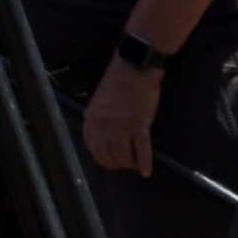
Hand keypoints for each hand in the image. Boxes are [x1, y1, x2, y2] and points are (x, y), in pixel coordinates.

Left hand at [83, 56, 162, 173]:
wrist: (134, 67)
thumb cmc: (119, 83)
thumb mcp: (100, 102)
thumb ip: (100, 121)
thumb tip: (107, 140)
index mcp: (91, 119)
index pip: (93, 149)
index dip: (104, 159)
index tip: (112, 160)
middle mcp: (104, 125)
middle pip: (107, 156)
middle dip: (117, 164)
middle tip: (126, 163)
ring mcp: (122, 126)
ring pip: (124, 156)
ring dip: (130, 164)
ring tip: (136, 163)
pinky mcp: (139, 125)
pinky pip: (142, 150)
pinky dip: (144, 162)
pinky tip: (146, 171)